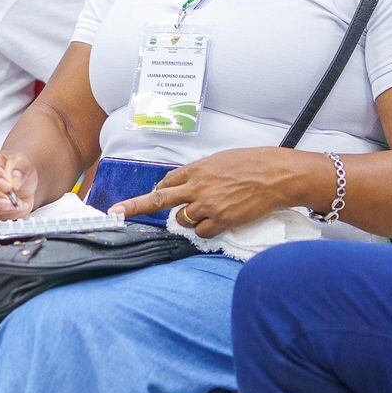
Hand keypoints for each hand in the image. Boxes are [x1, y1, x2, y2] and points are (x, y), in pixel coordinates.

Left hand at [115, 148, 297, 237]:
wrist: (276, 175)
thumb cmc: (252, 163)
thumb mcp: (220, 160)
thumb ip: (200, 172)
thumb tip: (186, 183)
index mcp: (196, 169)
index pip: (166, 182)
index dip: (159, 190)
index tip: (149, 195)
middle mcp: (196, 187)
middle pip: (158, 199)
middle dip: (134, 206)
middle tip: (116, 212)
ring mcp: (207, 205)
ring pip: (182, 220)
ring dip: (189, 220)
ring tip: (210, 211)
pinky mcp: (222, 220)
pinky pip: (202, 232)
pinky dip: (206, 230)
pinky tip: (219, 221)